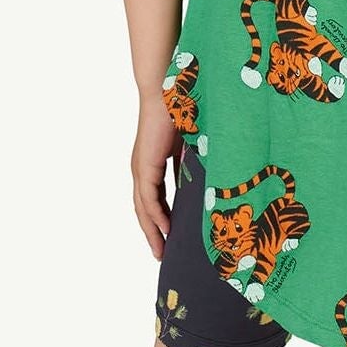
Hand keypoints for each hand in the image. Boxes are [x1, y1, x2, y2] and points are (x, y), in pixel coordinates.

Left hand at [131, 95, 179, 258]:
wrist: (170, 92)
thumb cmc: (181, 113)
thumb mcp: (189, 148)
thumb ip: (190, 166)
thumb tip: (204, 183)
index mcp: (151, 166)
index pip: (154, 200)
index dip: (160, 220)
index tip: (169, 239)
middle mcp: (142, 170)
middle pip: (144, 210)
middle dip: (153, 233)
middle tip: (161, 255)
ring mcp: (141, 169)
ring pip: (144, 208)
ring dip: (152, 231)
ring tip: (161, 250)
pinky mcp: (145, 166)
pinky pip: (149, 198)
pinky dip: (156, 216)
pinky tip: (165, 229)